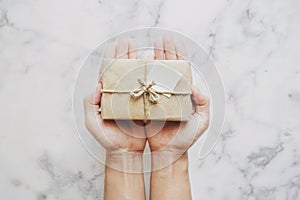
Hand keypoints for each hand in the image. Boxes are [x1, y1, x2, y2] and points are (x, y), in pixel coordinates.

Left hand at [83, 38, 146, 170]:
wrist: (125, 152)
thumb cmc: (107, 139)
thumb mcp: (92, 123)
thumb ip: (90, 104)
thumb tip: (98, 85)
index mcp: (107, 96)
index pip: (107, 73)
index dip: (110, 58)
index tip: (114, 45)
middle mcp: (120, 94)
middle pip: (122, 71)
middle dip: (125, 54)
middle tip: (129, 41)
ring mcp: (133, 99)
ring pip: (136, 78)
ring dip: (139, 63)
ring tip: (143, 50)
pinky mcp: (144, 105)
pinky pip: (148, 89)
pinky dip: (150, 78)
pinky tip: (153, 68)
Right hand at [146, 35, 209, 168]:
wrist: (168, 153)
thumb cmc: (185, 139)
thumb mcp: (202, 121)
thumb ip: (203, 102)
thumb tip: (194, 85)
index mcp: (182, 93)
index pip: (180, 69)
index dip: (177, 54)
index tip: (172, 40)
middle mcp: (168, 92)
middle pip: (166, 68)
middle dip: (163, 51)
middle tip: (160, 39)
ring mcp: (155, 97)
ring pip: (152, 75)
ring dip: (149, 60)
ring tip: (146, 48)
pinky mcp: (144, 105)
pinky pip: (140, 88)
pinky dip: (138, 76)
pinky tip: (136, 66)